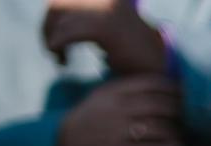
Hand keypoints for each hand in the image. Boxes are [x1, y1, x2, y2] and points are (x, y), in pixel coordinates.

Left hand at [44, 0, 169, 75]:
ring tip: (59, 58)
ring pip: (60, 18)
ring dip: (51, 38)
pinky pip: (69, 33)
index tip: (53, 38)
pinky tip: (61, 60)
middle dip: (47, 27)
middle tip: (51, 50)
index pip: (65, 0)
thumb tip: (52, 16)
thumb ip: (85, 18)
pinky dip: (58, 45)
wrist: (163, 73)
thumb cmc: (136, 57)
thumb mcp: (107, 28)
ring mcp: (107, 10)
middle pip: (58, 4)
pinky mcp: (106, 28)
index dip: (51, 17)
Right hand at [53, 75, 182, 145]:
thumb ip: (128, 90)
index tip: (185, 96)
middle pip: (163, 105)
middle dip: (181, 112)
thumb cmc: (89, 122)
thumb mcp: (103, 97)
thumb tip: (165, 85)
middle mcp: (117, 109)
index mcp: (113, 92)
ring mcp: (119, 132)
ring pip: (163, 128)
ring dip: (178, 133)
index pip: (153, 83)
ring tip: (181, 135)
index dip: (175, 89)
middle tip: (187, 119)